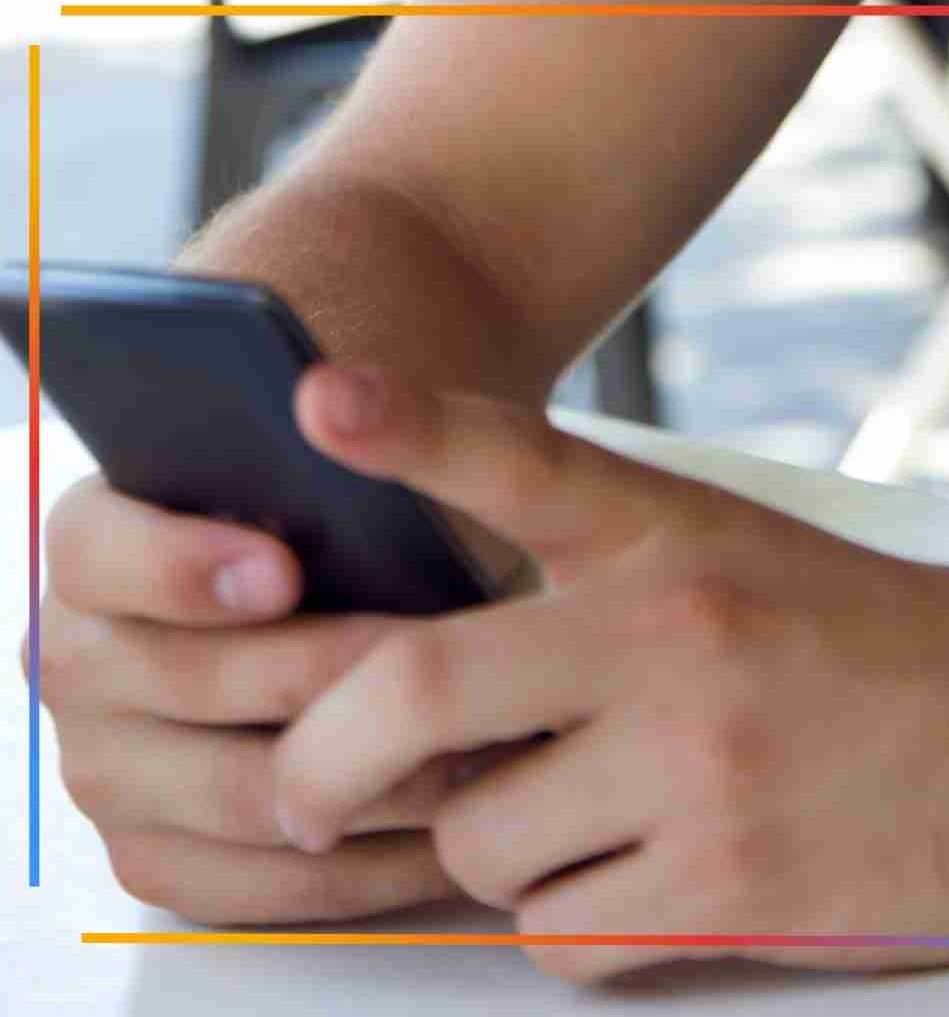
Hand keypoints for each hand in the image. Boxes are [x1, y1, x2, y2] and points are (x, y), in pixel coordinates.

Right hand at [35, 480, 476, 923]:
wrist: (364, 605)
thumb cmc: (360, 536)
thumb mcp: (343, 484)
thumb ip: (336, 471)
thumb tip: (361, 447)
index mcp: (96, 548)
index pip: (101, 552)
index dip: (185, 564)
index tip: (284, 568)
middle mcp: (78, 662)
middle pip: (189, 685)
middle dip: (334, 680)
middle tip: (449, 672)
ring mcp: (108, 770)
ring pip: (240, 795)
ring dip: (373, 779)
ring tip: (484, 750)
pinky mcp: (162, 859)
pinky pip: (261, 887)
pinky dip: (370, 868)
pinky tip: (456, 837)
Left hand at [272, 365, 948, 980]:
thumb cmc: (884, 642)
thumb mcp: (742, 549)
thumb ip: (591, 569)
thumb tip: (423, 664)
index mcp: (677, 543)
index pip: (520, 464)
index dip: (410, 428)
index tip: (320, 401)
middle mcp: (680, 641)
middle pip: (421, 699)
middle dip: (329, 764)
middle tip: (315, 794)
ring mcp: (709, 770)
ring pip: (485, 845)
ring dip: (497, 856)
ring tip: (577, 830)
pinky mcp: (741, 889)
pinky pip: (565, 938)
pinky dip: (572, 925)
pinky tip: (641, 883)